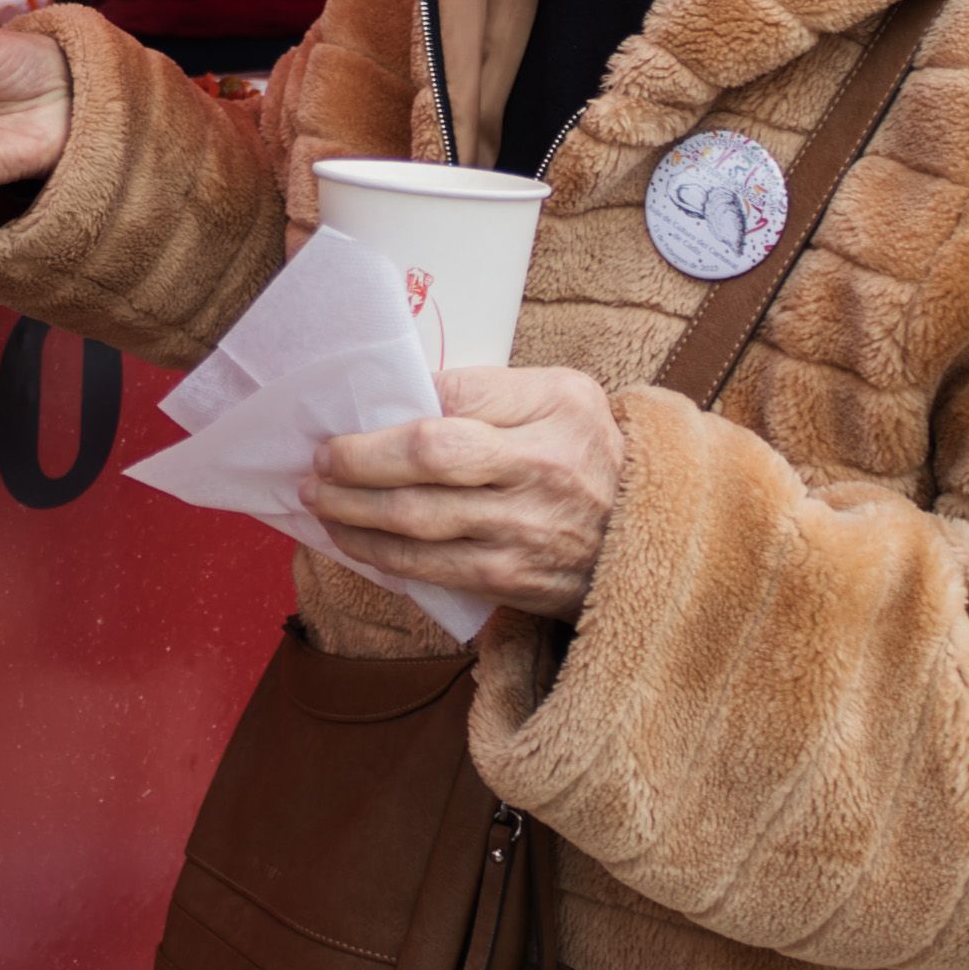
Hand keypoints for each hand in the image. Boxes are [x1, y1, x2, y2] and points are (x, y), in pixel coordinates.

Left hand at [302, 366, 625, 620]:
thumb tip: (408, 394)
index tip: (353, 406)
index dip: (399, 400)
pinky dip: (377, 555)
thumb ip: (495, 389)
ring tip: (317, 498)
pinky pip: (427, 568)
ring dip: (351, 510)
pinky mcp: (508, 580)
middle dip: (357, 458)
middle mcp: (540, 469)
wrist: (651, 537)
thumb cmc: (588, 453)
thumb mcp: (564, 397)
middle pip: (428, 456)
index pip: (459, 395)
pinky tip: (350, 539)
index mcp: (555, 409)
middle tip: (317, 458)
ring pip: (415, 520)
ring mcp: (522, 531)